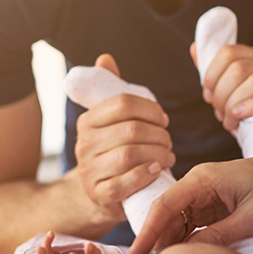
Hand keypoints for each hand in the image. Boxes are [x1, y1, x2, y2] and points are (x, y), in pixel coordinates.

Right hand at [73, 54, 174, 220]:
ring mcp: (89, 171)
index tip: (163, 119)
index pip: (122, 103)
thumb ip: (110, 90)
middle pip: (130, 129)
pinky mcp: (99, 195)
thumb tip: (105, 58)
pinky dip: (144, 175)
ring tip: (168, 156)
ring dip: (158, 154)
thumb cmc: (112, 152)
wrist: (95, 194)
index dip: (150, 108)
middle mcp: (83, 144)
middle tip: (168, 141)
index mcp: (87, 121)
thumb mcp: (109, 121)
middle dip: (159, 134)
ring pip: (129, 155)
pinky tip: (157, 170)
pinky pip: (124, 183)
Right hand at [129, 151, 252, 253]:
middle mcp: (200, 185)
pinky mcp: (217, 207)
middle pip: (167, 216)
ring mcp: (208, 196)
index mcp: (203, 179)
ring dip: (170, 245)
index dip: (147, 233)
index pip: (164, 206)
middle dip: (155, 243)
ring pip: (179, 223)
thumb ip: (218, 237)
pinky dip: (186, 243)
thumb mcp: (251, 218)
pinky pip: (194, 226)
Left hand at [192, 42, 252, 138]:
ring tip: (229, 122)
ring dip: (234, 104)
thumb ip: (216, 72)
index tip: (207, 95)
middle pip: (239, 68)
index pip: (229, 52)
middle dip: (221, 93)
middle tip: (218, 113)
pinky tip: (241, 118)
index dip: (211, 74)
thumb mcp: (232, 95)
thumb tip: (195, 48)